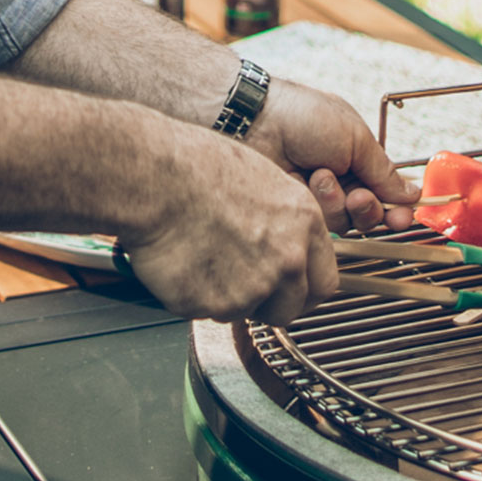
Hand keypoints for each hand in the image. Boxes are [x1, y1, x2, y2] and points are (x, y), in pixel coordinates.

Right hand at [118, 137, 336, 324]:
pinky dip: (192, 296)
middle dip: (267, 304)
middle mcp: (287, 260)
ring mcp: (252, 288)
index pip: (325, 283)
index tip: (291, 291)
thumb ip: (285, 225)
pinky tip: (182, 262)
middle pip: (289, 309)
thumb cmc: (198, 169)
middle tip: (239, 281)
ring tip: (202, 255)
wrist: (156, 178)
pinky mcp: (213, 304)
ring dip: (224, 296)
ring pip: (243, 311)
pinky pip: (204, 311)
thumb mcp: (265, 183)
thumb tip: (287, 243)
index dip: (303, 290)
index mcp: (305, 226)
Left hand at [246, 79, 418, 232]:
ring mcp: (320, 196)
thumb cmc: (303, 116)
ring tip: (322, 175)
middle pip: (370, 214)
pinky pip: (323, 222)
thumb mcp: (355, 138)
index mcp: (359, 158)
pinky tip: (308, 180)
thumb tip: (413, 193)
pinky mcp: (300, 208)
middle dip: (369, 208)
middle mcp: (342, 179)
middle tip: (359, 197)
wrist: (256, 121)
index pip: (388, 192)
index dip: (399, 207)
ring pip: (347, 222)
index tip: (403, 215)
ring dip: (339, 201)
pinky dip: (320, 203)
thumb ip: (384, 171)